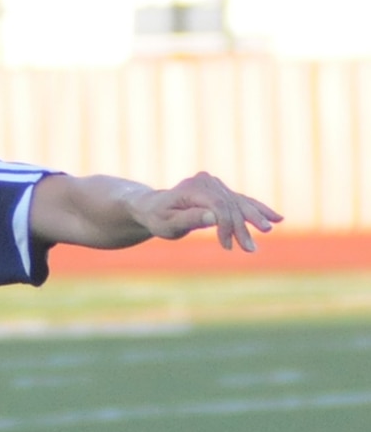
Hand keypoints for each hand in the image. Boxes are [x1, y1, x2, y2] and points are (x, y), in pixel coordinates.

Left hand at [132, 173, 280, 250]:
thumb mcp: (167, 223)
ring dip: (256, 218)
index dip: (227, 225)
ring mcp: (216, 185)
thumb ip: (190, 219)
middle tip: (251, 249)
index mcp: (193, 188)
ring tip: (270, 229)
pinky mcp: (222, 191)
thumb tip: (213, 217)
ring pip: (240, 203)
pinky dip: (258, 210)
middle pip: (231, 205)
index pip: (219, 205)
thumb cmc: (158, 218)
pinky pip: (242, 201)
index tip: (228, 246)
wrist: (154, 207)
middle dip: (242, 227)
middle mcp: (207, 182)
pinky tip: (277, 218)